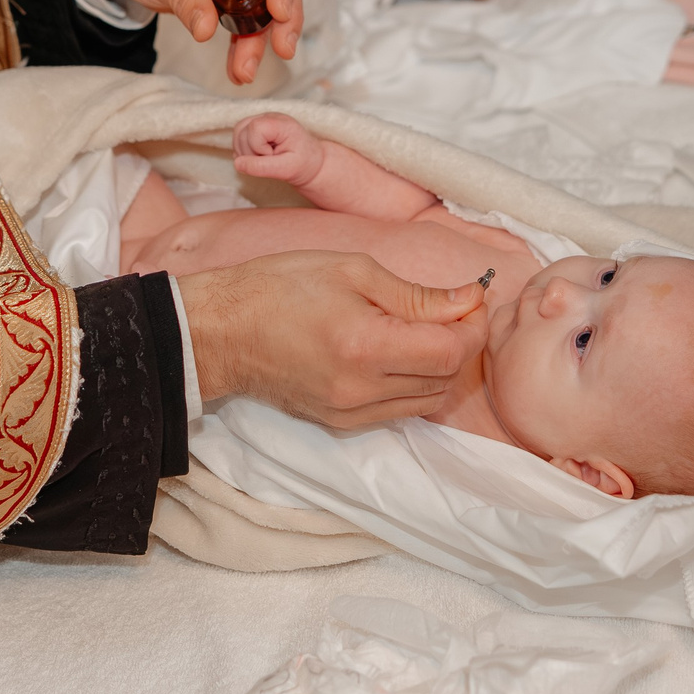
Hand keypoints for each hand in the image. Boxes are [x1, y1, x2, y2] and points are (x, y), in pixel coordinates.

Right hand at [180, 251, 490, 425]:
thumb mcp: (351, 270)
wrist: (222, 330)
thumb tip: (468, 300)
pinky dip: (411, 385)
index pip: (450, 351)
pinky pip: (398, 411)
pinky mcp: (340, 423)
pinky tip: (395, 355)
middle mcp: (361, 389)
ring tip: (421, 332)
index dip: (471, 325)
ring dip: (438, 368)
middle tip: (448, 310)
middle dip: (459, 344)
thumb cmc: (280, 286)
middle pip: (445, 379)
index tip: (468, 300)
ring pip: (427, 401)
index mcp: (365, 345)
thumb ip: (416, 294)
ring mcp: (350, 412)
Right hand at [233, 111, 324, 186]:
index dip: (258, 148)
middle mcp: (269, 116)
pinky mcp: (255, 127)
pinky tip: (257, 157)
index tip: (273, 156)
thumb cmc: (303, 164)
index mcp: (281, 123)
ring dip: (244, 152)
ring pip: (237, 132)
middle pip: (242, 131)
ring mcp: (261, 120)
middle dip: (250, 153)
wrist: (311, 162)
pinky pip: (238, 136)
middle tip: (270, 160)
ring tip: (264, 159)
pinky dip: (242, 150)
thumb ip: (261, 167)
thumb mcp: (286, 170)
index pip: (255, 128)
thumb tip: (237, 163)